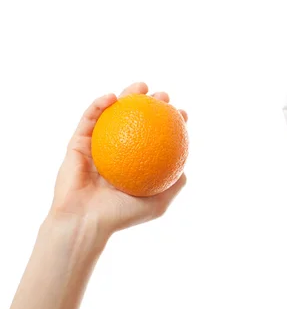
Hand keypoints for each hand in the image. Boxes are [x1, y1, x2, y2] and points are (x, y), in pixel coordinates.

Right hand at [48, 82, 187, 238]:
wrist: (84, 222)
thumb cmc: (120, 216)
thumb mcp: (157, 203)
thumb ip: (173, 185)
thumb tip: (188, 168)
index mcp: (136, 164)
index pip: (156, 138)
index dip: (170, 123)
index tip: (182, 113)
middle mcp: (118, 153)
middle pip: (136, 121)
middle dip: (151, 103)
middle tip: (164, 96)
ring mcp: (97, 147)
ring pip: (112, 115)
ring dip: (126, 95)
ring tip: (141, 86)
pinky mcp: (76, 144)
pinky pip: (88, 120)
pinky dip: (99, 105)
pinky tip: (111, 96)